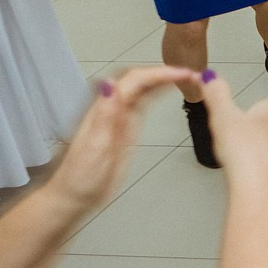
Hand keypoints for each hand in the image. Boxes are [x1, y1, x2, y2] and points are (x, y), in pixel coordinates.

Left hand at [46, 66, 196, 213]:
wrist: (75, 195)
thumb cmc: (82, 176)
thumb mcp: (94, 147)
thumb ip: (105, 115)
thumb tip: (110, 83)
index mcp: (105, 109)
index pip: (134, 81)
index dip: (159, 73)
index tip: (183, 74)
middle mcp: (113, 108)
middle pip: (138, 79)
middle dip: (164, 71)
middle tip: (193, 75)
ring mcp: (120, 117)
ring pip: (142, 88)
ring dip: (163, 79)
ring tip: (188, 78)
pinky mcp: (127, 128)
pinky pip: (143, 103)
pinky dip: (158, 92)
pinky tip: (170, 90)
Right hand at [200, 71, 267, 185]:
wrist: (257, 183)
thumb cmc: (241, 149)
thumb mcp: (222, 115)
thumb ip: (216, 94)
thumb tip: (209, 76)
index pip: (267, 103)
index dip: (252, 110)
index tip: (240, 119)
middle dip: (259, 130)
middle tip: (240, 141)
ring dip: (266, 149)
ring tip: (246, 158)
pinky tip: (256, 173)